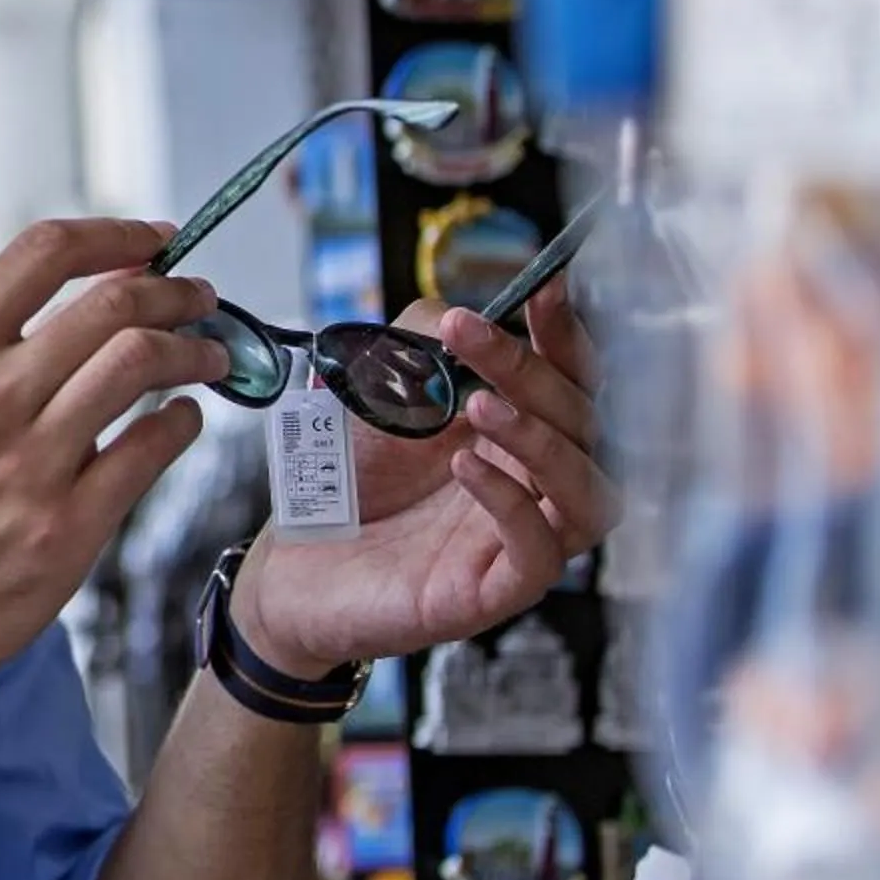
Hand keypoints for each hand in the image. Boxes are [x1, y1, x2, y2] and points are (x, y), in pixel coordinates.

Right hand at [0, 220, 233, 689]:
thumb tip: (75, 303)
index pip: (43, 254)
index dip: (115, 234)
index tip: (154, 239)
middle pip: (111, 302)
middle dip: (175, 291)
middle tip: (199, 298)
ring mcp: (30, 464)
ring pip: (141, 363)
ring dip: (194, 349)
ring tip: (209, 356)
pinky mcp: (69, 526)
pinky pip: (151, 449)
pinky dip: (183, 422)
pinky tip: (183, 420)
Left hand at [232, 273, 614, 680]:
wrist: (289, 562)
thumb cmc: (340, 482)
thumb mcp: (372, 395)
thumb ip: (415, 347)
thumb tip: (453, 317)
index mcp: (511, 432)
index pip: (569, 379)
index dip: (565, 333)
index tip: (546, 288)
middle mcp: (530, 482)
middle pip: (582, 425)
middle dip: (530, 371)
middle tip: (468, 334)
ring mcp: (517, 538)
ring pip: (590, 495)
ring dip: (543, 440)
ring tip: (480, 406)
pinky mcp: (493, 591)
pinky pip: (541, 553)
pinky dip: (512, 504)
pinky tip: (466, 467)